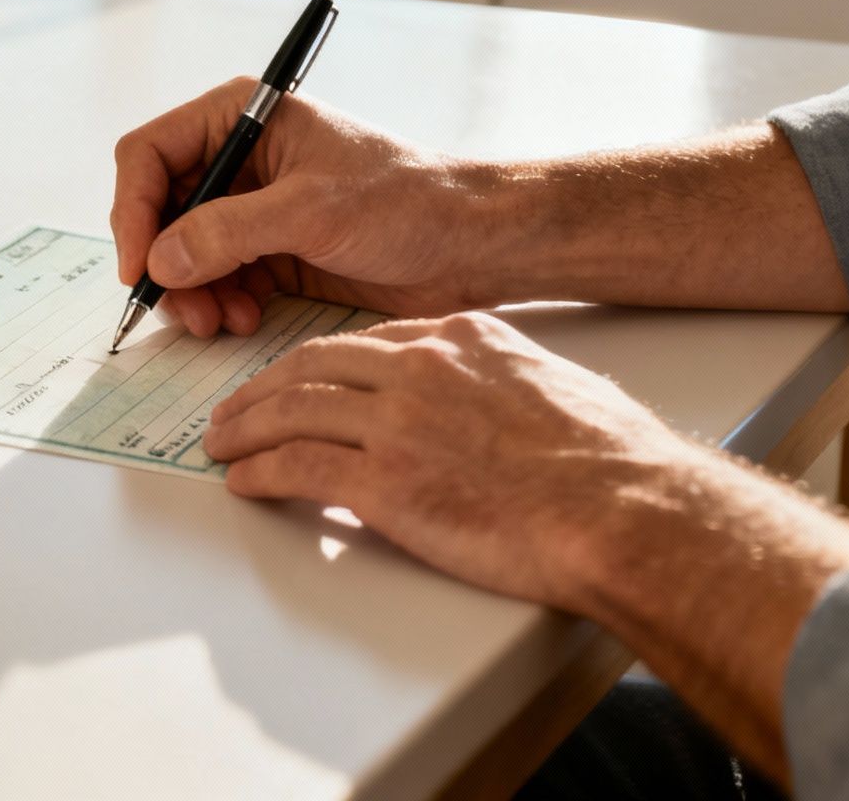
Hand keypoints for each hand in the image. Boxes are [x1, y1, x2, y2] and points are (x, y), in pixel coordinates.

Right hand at [110, 77, 496, 338]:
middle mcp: (240, 159)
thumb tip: (160, 260)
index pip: (150, 154)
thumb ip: (229, 232)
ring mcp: (254, 207)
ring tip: (220, 322)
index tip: (139, 266)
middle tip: (183, 310)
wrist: (470, 244)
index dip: (133, 211)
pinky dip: (220, 304)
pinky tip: (245, 321)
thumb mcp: (312, 211)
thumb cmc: (409, 201)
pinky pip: (218, 278)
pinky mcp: (272, 251)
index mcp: (243, 118)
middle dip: (164, 263)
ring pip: (184, 252)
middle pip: (160, 210)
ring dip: (192, 292)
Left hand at [202, 311, 716, 613]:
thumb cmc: (612, 463)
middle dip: (263, 388)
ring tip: (222, 443)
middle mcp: (420, 369)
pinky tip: (244, 482)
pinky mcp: (385, 483)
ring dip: (245, 428)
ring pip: (292, 412)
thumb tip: (486, 411)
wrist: (625, 509)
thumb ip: (500, 386)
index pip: (364, 342)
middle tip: (236, 407)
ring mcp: (398, 423)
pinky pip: (298, 469)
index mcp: (460, 339)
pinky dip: (260, 473)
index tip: (295, 379)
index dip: (316, 365)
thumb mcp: (551, 387)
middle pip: (312, 366)